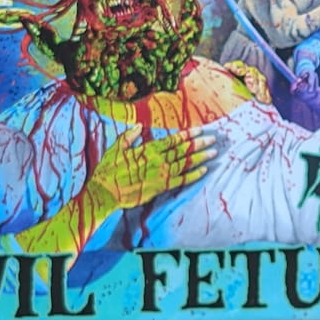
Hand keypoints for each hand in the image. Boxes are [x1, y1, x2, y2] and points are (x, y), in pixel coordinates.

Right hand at [98, 123, 218, 211]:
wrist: (106, 192)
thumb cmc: (109, 170)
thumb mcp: (116, 148)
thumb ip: (129, 137)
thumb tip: (138, 127)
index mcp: (148, 149)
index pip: (172, 140)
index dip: (187, 135)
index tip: (200, 130)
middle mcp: (157, 161)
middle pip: (183, 151)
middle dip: (199, 144)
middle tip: (214, 139)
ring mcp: (160, 175)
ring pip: (185, 164)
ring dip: (200, 158)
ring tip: (213, 152)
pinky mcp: (160, 188)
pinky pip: (181, 180)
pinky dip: (193, 175)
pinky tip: (204, 171)